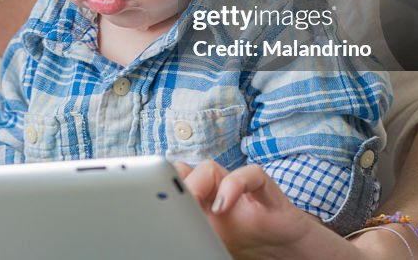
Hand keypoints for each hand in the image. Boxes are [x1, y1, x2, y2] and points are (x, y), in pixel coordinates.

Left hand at [175, 160, 369, 259]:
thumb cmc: (269, 259)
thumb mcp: (223, 252)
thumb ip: (199, 244)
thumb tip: (169, 245)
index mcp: (208, 220)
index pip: (176, 190)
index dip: (159, 190)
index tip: (143, 203)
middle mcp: (224, 205)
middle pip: (188, 172)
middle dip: (174, 181)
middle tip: (163, 200)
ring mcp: (248, 200)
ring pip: (214, 168)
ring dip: (199, 181)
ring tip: (191, 201)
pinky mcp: (274, 202)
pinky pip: (254, 176)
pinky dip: (236, 184)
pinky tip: (225, 206)